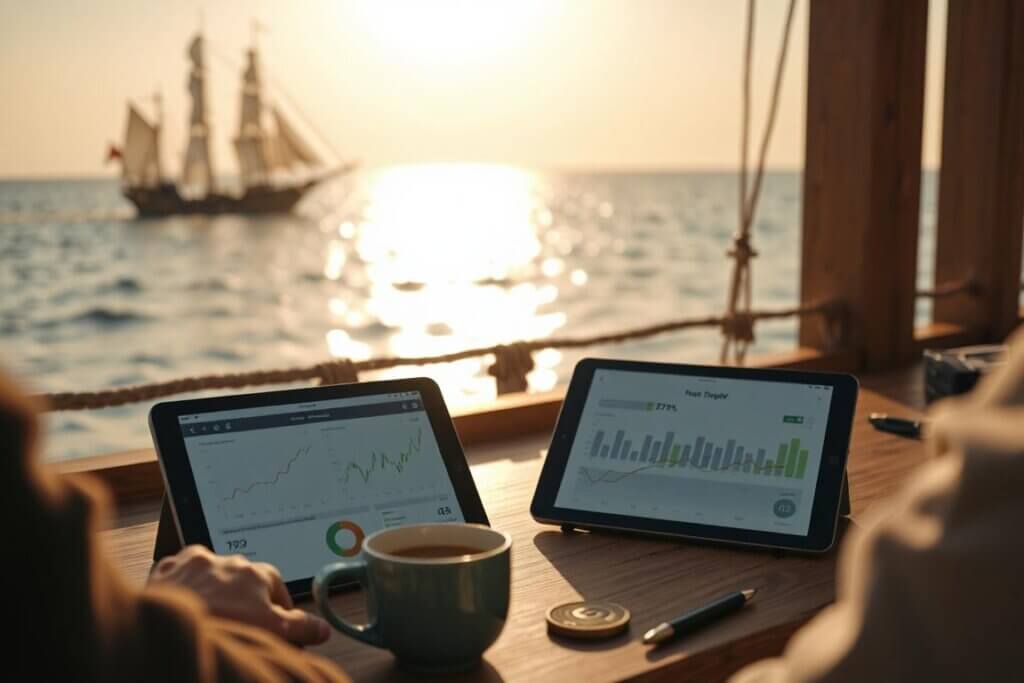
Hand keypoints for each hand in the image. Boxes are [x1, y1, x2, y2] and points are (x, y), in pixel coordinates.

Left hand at [149, 545, 329, 645]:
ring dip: (212, 589)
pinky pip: (178, 573)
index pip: (277, 587)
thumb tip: (322, 628)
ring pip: (210, 573)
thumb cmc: (223, 629)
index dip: (277, 610)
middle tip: (241, 624)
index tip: (274, 627)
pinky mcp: (166, 570)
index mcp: (256, 572)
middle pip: (243, 579)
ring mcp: (194, 563)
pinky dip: (181, 586)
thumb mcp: (273, 632)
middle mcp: (227, 561)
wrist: (169, 629)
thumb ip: (301, 627)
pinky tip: (183, 605)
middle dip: (244, 598)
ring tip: (210, 616)